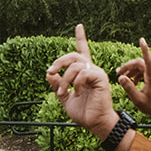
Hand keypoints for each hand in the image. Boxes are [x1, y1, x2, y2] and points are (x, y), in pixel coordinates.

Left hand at [47, 24, 120, 138]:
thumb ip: (57, 86)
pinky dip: (76, 82)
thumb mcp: (65, 99)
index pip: (82, 51)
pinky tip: (77, 92)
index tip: (79, 25)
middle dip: (59, 62)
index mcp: (84, 73)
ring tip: (61, 91)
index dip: (81, 37)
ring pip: (75, 65)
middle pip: (73, 55)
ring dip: (64, 78)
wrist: (95, 124)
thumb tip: (49, 74)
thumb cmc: (84, 114)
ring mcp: (97, 73)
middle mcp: (91, 70)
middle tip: (50, 72)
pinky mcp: (100, 78)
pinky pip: (83, 73)